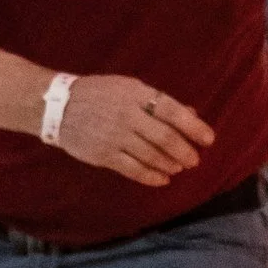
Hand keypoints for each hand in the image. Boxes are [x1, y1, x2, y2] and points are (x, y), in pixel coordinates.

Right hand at [56, 75, 211, 187]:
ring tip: (179, 167)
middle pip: (165, 138)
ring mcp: (115, 137)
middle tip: (194, 159)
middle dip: (185, 151)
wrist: (58, 106)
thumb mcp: (128, 88)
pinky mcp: (104, 155)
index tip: (209, 139)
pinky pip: (134, 170)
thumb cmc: (99, 94)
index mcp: (136, 95)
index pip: (173, 111)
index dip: (194, 127)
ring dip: (170, 164)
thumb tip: (191, 114)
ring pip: (152, 156)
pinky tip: (163, 179)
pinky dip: (152, 176)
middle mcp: (127, 116)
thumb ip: (158, 101)